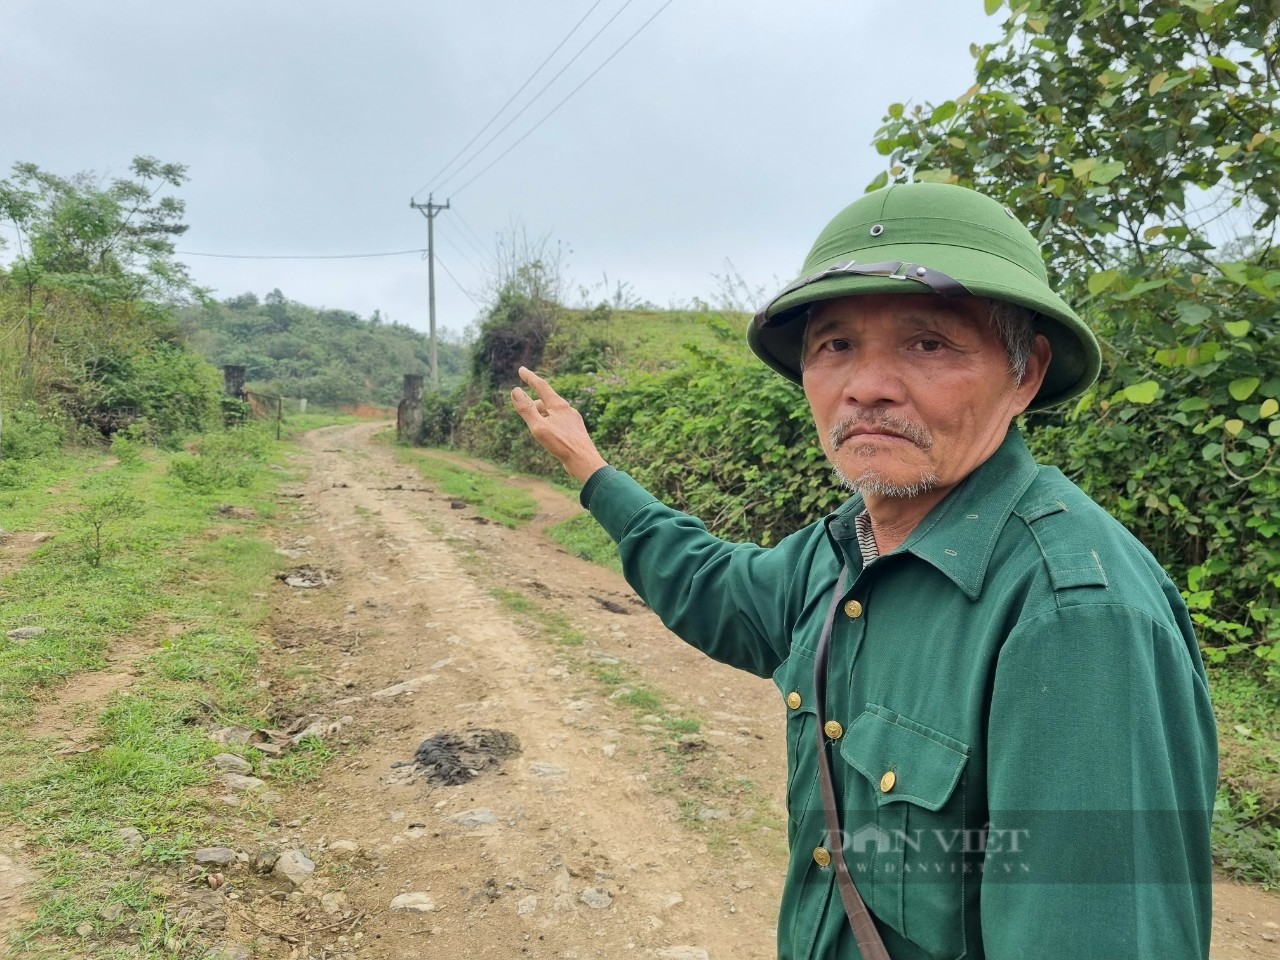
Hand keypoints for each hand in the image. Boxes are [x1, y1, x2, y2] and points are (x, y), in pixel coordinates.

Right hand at [510, 366, 608, 483]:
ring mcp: (573, 420)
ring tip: (535, 425)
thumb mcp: (539, 427)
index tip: (521, 370)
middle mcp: (568, 409)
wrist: (585, 462)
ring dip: (542, 415)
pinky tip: (551, 435)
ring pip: (553, 413)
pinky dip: (550, 424)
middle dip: (534, 404)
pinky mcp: (575, 431)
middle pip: (546, 401)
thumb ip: (527, 409)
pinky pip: (559, 422)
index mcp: (559, 405)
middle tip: (523, 408)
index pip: (541, 386)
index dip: (530, 377)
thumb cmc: (561, 444)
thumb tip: (515, 391)